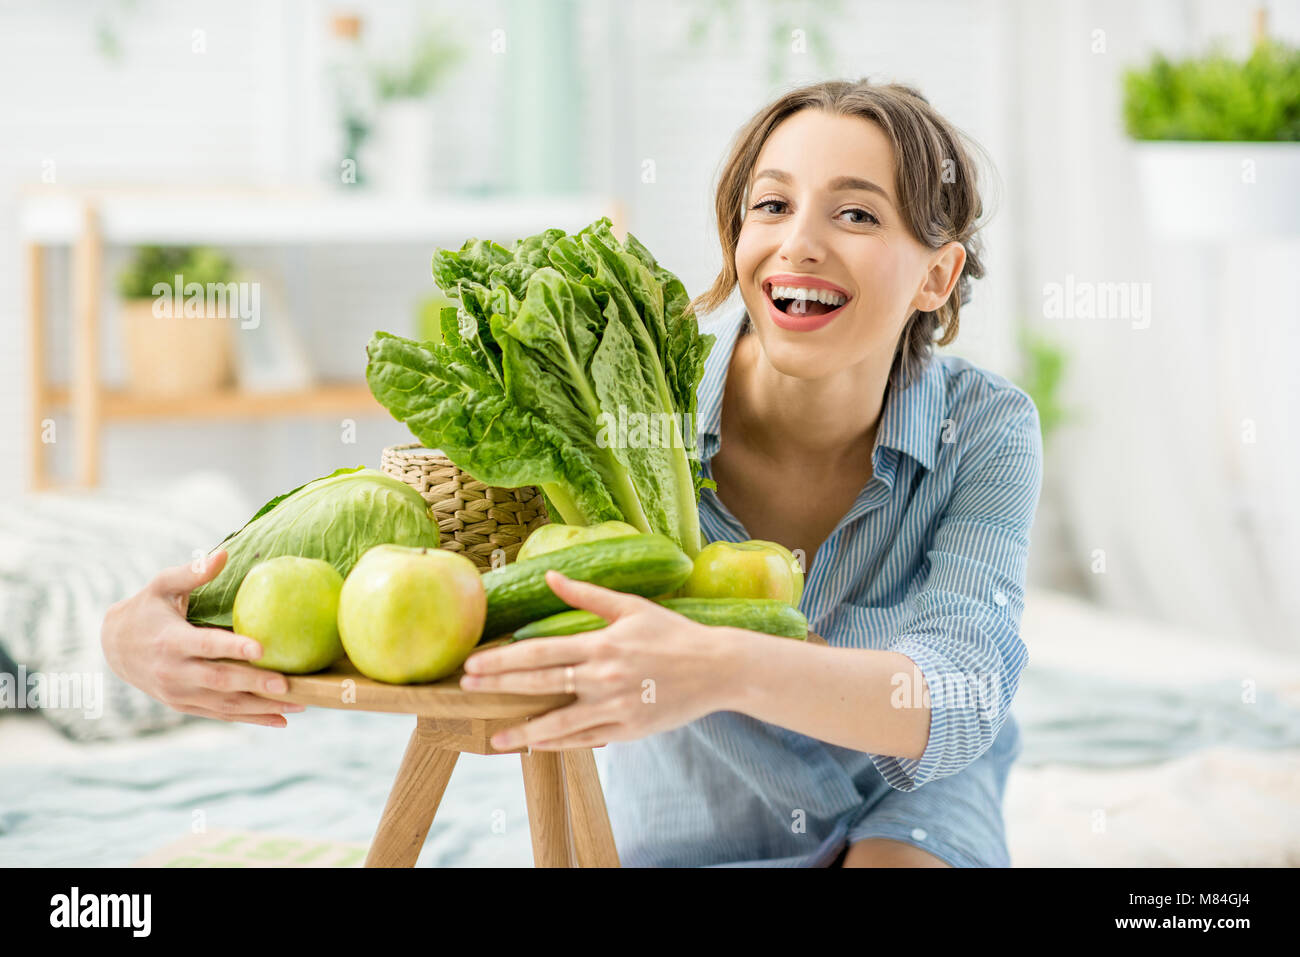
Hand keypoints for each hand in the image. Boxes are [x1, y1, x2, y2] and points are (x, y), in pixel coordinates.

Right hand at [101, 548, 306, 727]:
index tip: (262, 649)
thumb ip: (192, 573)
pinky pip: (221, 715)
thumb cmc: (146, 610)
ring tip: (299, 703)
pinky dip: (251, 719)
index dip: (233, 648)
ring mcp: (179, 694)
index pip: (205, 645)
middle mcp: (174, 672)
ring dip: (262, 707)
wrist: (114, 648)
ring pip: (225, 704)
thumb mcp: (161, 586)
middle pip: (220, 680)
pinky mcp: (185, 706)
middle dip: (255, 684)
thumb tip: (223, 553)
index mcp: (170, 641)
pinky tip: (280, 720)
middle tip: (289, 684)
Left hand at [458, 571, 736, 750]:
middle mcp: (603, 676)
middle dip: (500, 687)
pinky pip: (586, 739)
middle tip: (467, 692)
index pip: (540, 652)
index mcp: (601, 644)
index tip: (474, 665)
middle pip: (541, 683)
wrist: (717, 668)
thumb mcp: (631, 607)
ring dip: (523, 730)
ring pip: (560, 721)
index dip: (503, 660)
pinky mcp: (629, 729)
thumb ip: (587, 596)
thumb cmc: (673, 634)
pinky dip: (559, 743)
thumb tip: (550, 576)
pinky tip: (536, 745)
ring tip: (494, 737)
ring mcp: (616, 706)